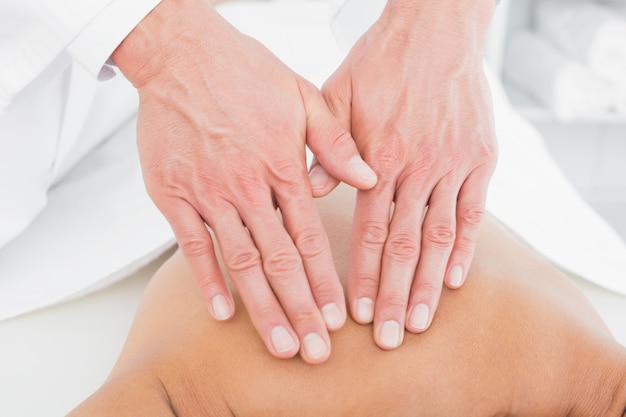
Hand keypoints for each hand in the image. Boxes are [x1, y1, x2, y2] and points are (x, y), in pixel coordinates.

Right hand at [112, 0, 376, 363]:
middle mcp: (249, 188)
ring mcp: (209, 195)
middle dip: (300, 310)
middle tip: (314, 350)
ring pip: (241, 262)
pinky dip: (207, 282)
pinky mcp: (174, 195)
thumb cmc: (245, 74)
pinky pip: (192, 246)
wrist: (183, 55)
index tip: (337, 317)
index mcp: (284, 168)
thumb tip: (369, 177)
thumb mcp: (304, 97)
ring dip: (262, 308)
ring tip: (280, 344)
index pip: (310, 239)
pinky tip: (224, 312)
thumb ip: (336, 142)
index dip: (324, 283)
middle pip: (279, 262)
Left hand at [312, 0, 496, 348]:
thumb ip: (325, 146)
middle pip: (403, 245)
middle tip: (389, 337)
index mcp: (378, 157)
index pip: (368, 231)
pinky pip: (474, 210)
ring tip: (420, 322)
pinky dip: (466, 246)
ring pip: (438, 235)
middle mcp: (415, 168)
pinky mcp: (480, 157)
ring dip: (429, 283)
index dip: (363, 274)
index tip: (357, 312)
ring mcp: (451, 164)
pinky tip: (457, 279)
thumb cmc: (381, 62)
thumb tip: (311, 190)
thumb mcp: (336, 96)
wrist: (434, 29)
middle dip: (394, 295)